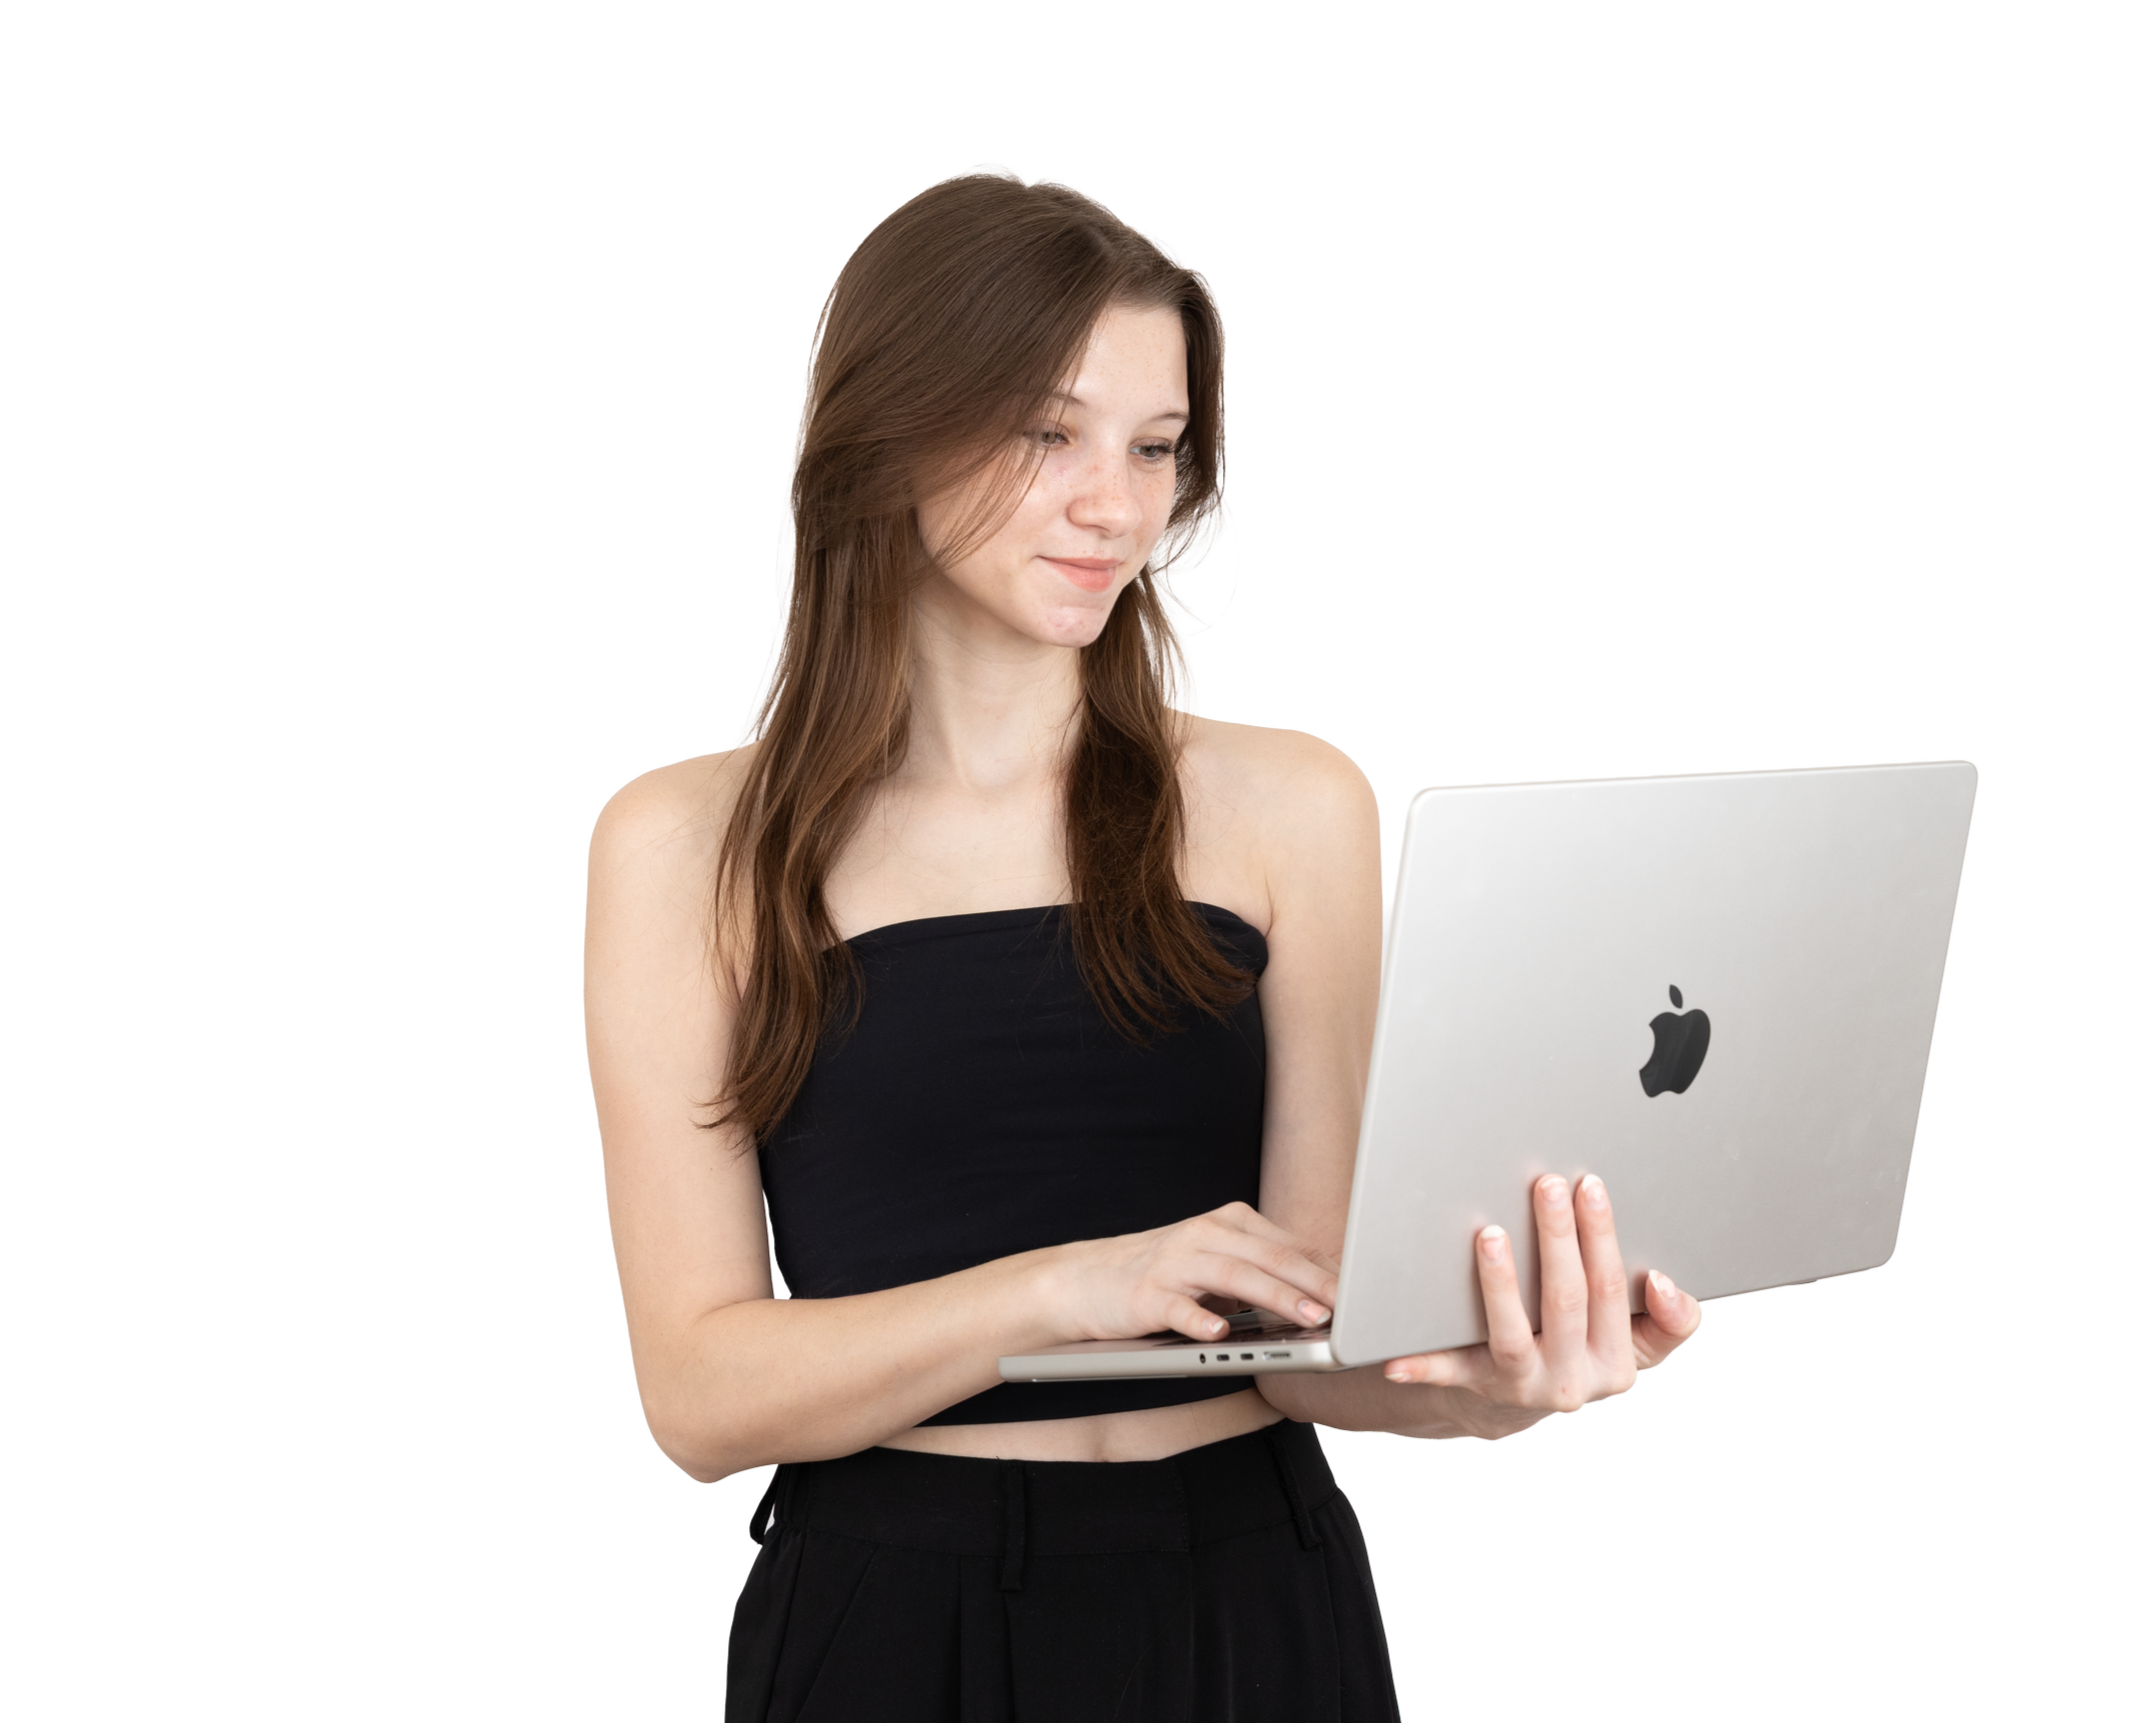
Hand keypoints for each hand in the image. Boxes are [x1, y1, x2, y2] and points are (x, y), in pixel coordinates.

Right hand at [1053, 1202, 1340, 1345]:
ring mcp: (1173, 1262)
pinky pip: (1176, 1306)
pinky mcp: (1144, 1293)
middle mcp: (1203, 1234)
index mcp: (1227, 1224)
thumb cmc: (1160, 1276)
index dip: (1329, 1268)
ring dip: (1275, 1297)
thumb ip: (1261, 1272)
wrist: (1081, 1280)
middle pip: (1269, 1256)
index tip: (1366, 1292)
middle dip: (1314, 1281)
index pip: (1288, 1246)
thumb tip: (1323, 1292)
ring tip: (1308, 1317)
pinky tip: (1218, 1333)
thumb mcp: (1215, 1265)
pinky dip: (1198, 1320)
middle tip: (1350, 1306)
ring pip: (1234, 1277)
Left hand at [1378, 1173, 1703, 1435]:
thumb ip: (1668, 1319)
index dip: (1604, 1238)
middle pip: (1566, 1299)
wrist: (1518, 1403)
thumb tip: (1664, 1284)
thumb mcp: (1635, 1342)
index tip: (1592, 1188)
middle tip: (1548, 1183)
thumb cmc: (1578, 1347)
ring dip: (1501, 1282)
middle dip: (1558, 1236)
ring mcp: (1522, 1384)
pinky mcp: (1475, 1387)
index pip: (1611, 1289)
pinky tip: (1396, 1356)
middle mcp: (1572, 1377)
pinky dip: (1422, 1364)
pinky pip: (1448, 1372)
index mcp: (1615, 1360)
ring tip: (1490, 1233)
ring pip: (1511, 1332)